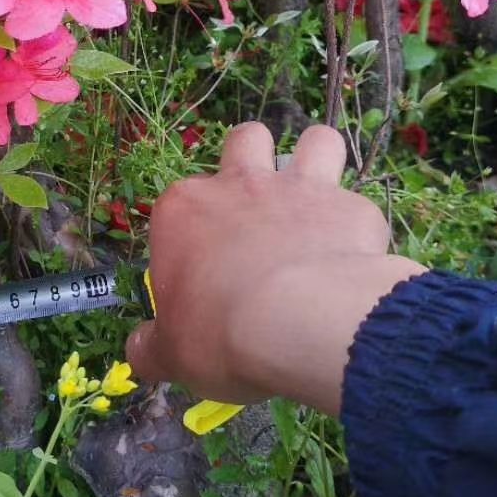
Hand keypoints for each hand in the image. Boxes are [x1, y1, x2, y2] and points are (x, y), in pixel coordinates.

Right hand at [126, 122, 424, 416]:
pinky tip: (356, 261)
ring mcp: (300, 189)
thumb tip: (139, 354)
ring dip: (317, 162)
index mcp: (185, 210)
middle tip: (261, 209)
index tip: (202, 278)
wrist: (300, 323)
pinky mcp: (351, 209)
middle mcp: (241, 185)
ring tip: (319, 202)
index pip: (181, 206)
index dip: (192, 237)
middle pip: (245, 142)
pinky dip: (356, 230)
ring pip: (315, 142)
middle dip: (253, 159)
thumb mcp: (172, 354)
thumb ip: (153, 348)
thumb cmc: (219, 334)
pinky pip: (358, 206)